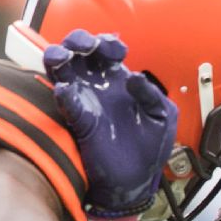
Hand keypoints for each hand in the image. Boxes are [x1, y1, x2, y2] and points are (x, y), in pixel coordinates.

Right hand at [43, 30, 177, 218]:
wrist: (135, 181)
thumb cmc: (150, 148)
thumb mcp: (162, 117)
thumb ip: (152, 95)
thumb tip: (134, 77)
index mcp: (120, 80)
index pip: (107, 50)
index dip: (108, 44)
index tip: (116, 50)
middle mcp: (99, 86)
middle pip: (79, 52)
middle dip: (79, 40)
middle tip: (86, 47)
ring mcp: (85, 101)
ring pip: (61, 69)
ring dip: (58, 57)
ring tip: (63, 57)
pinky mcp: (78, 121)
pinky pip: (65, 101)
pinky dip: (63, 93)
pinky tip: (67, 90)